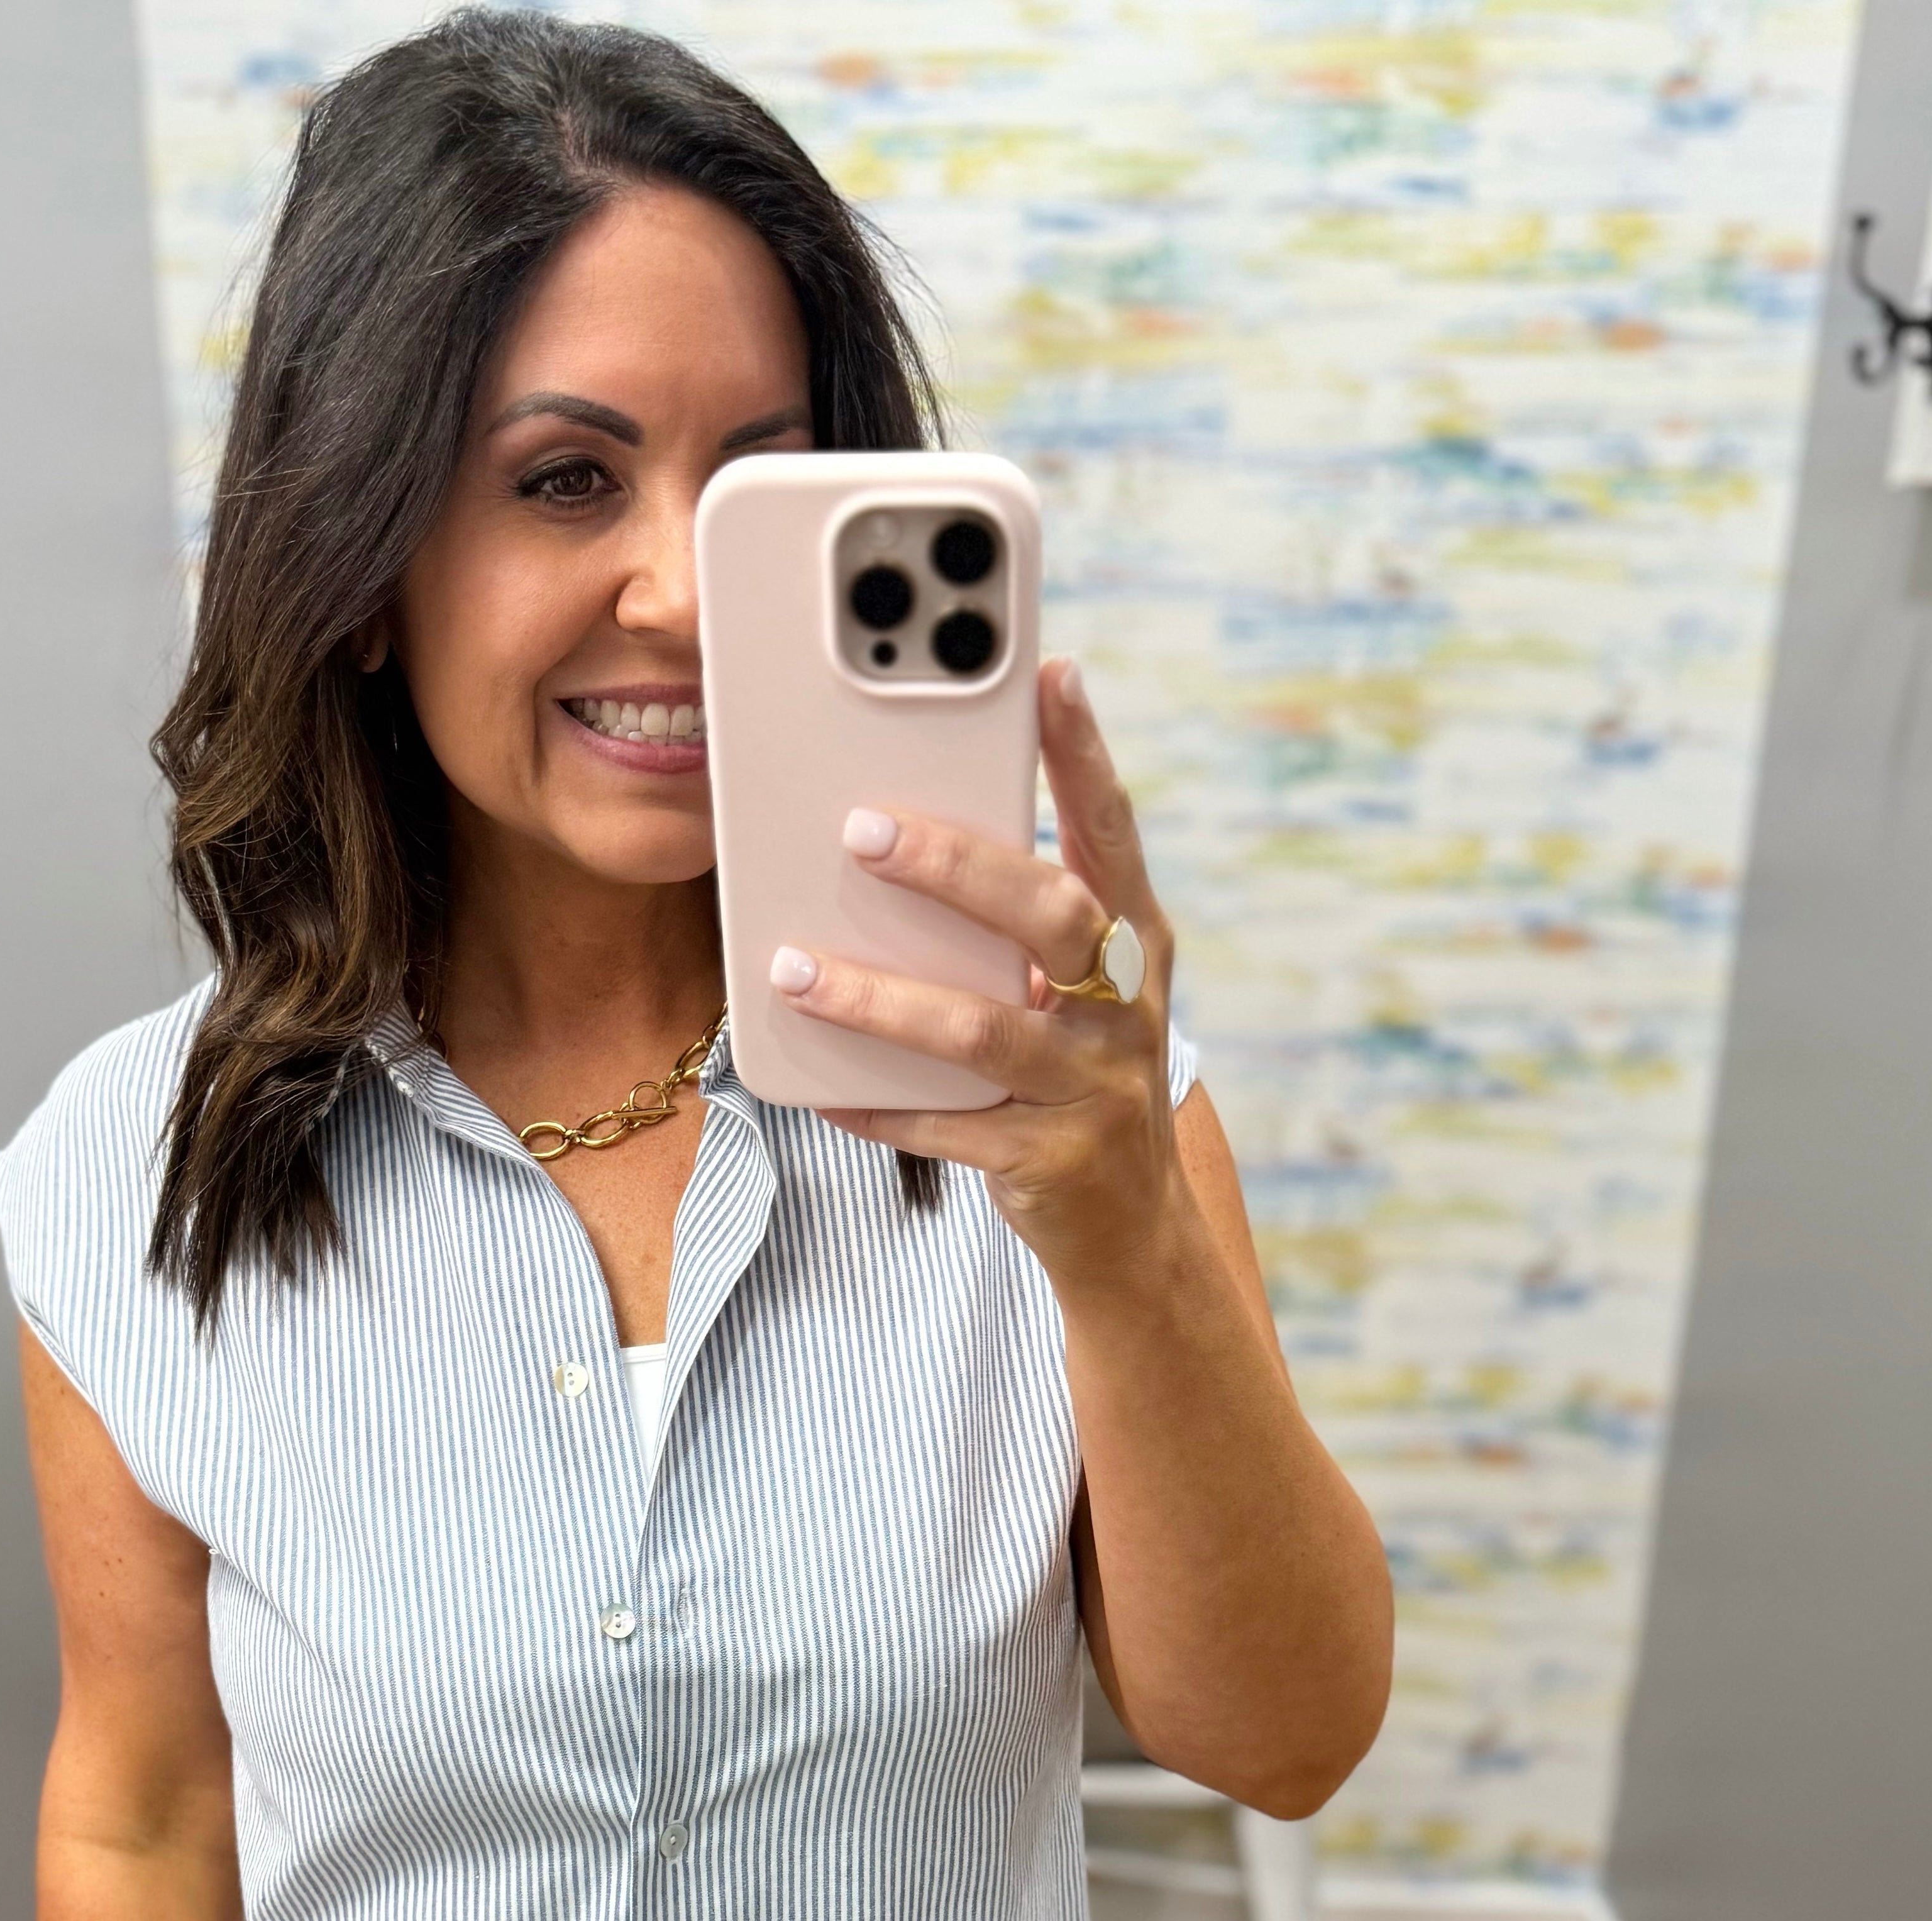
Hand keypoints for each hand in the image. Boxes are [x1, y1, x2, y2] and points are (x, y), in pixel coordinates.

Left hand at [781, 655, 1179, 1292]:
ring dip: (878, 997)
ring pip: (980, 1028)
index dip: (1084, 754)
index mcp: (1137, 945)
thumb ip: (1022, 928)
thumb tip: (908, 837)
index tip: (1050, 674)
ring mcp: (1093, 1089)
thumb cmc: (1080, 1082)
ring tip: (794, 970)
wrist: (1134, 1234)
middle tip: (864, 829)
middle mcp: (1125, 1009)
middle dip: (957, 868)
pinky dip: (878, 1104)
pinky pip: (947, 1128)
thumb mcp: (1079, 995)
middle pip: (1050, 916)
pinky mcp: (1050, 1162)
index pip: (1111, 832)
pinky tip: (818, 1088)